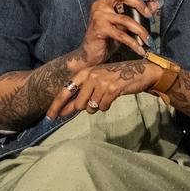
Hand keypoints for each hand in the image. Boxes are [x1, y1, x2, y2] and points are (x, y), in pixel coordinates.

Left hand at [45, 59, 161, 118]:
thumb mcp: (97, 82)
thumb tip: (64, 111)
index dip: (56, 106)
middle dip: (86, 108)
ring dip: (98, 106)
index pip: (65, 91)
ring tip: (107, 96)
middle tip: (97, 101)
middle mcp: (91, 75)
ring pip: (92, 107)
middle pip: (79, 104)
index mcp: (84, 73)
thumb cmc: (116, 78)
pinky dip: (107, 105)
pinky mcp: (112, 89)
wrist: (140, 72)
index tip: (49, 118)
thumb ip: (81, 96)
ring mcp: (101, 82)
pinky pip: (103, 106)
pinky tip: (113, 97)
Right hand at [80, 0, 157, 65]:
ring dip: (140, 30)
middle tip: (149, 15)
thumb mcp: (125, 23)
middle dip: (139, 4)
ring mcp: (98, 16)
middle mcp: (100, 4)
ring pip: (125, 19)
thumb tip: (157, 3)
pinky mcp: (99, 29)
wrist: (91, 53)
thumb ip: (139, 11)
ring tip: (148, 39)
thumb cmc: (108, 36)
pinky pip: (121, 35)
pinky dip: (133, 43)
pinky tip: (140, 49)